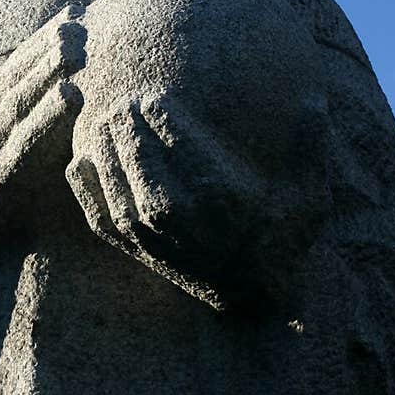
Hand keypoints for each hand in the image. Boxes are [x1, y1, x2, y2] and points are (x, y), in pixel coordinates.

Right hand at [0, 7, 86, 239]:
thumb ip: (5, 108)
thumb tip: (49, 84)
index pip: (16, 66)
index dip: (44, 37)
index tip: (74, 10)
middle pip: (21, 77)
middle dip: (50, 47)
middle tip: (80, 22)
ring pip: (23, 103)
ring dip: (50, 73)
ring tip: (77, 50)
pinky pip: (26, 143)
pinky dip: (48, 118)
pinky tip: (71, 96)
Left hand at [67, 89, 328, 308]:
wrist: (256, 298)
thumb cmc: (283, 240)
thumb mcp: (310, 197)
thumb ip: (310, 149)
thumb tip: (315, 101)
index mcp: (220, 196)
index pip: (181, 149)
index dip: (162, 121)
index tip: (154, 97)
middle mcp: (181, 218)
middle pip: (142, 162)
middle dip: (127, 129)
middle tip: (120, 101)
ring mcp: (153, 238)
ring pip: (118, 187)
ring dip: (104, 151)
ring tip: (98, 119)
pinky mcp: (137, 252)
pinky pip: (102, 220)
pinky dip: (87, 193)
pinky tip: (78, 162)